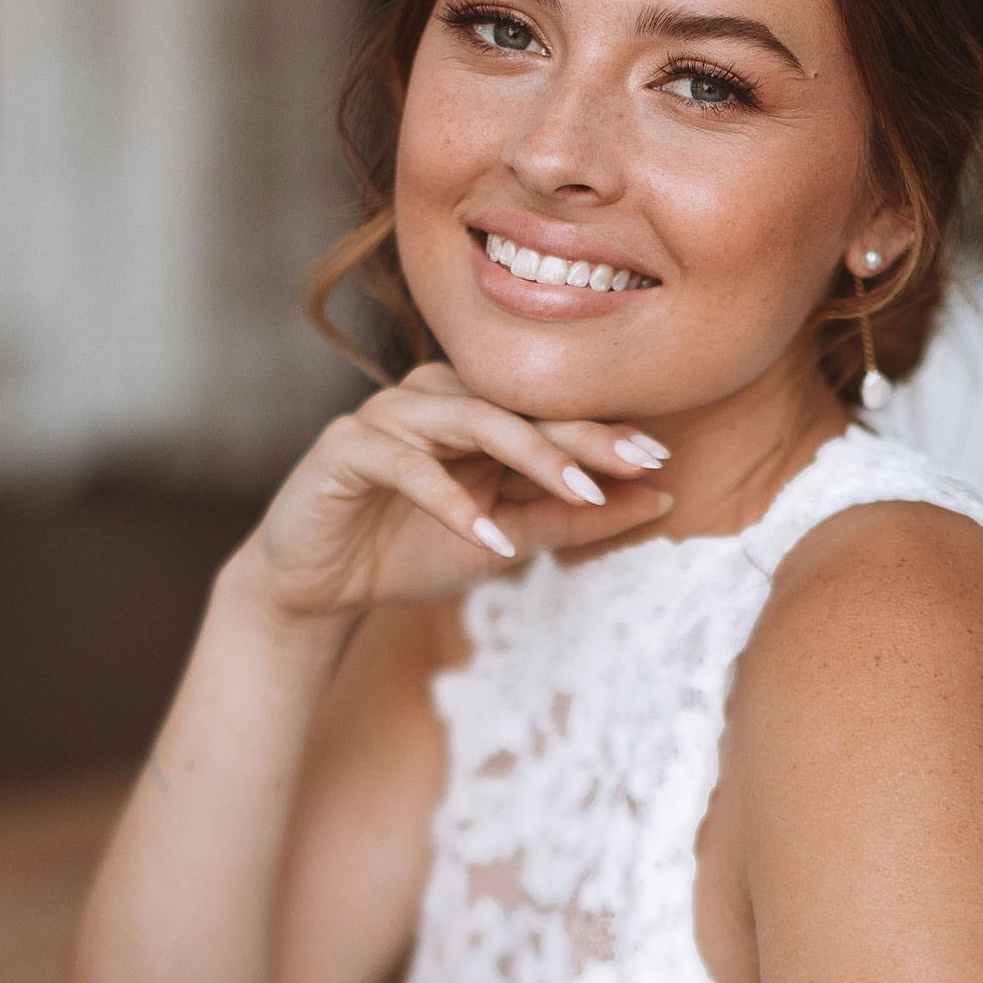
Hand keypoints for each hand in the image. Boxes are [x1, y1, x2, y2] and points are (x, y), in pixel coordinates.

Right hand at [240, 360, 673, 617]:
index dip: (603, 431)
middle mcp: (435, 396)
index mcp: (476, 408)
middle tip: (636, 461)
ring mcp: (389, 414)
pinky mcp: (345, 446)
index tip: (660, 457)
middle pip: (518, 405)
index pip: (547, 412)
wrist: (318, 585)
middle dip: (580, 434)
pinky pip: (406, 464)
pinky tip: (486, 535)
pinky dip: (448, 500)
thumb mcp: (506, 539)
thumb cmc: (409, 550)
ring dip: (529, 455)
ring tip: (578, 490)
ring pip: (470, 420)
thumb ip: (574, 519)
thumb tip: (663, 497)